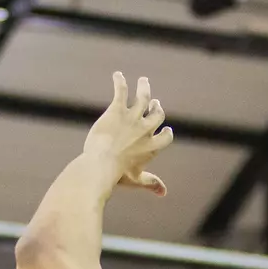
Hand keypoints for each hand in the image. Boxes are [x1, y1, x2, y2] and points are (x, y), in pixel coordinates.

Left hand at [83, 72, 172, 196]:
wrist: (100, 166)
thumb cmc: (117, 176)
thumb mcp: (136, 180)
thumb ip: (151, 183)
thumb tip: (164, 193)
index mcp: (151, 146)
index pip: (166, 136)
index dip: (166, 132)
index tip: (166, 129)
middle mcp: (145, 130)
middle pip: (157, 114)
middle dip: (157, 108)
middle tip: (154, 103)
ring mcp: (132, 118)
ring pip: (143, 97)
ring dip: (144, 87)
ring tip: (144, 81)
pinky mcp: (117, 110)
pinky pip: (121, 91)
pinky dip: (119, 81)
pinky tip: (116, 75)